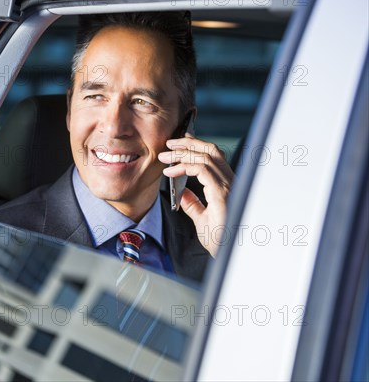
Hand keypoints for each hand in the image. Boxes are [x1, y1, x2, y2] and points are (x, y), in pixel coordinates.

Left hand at [158, 133, 233, 256]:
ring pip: (206, 157)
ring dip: (183, 153)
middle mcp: (230, 183)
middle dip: (189, 143)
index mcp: (227, 187)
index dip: (196, 147)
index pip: (214, 157)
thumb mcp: (203, 220)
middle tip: (170, 143)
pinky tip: (171, 172)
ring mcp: (228, 187)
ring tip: (166, 156)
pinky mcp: (222, 194)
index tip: (179, 145)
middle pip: (211, 151)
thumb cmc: (223, 241)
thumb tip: (183, 193)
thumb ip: (194, 205)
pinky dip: (185, 166)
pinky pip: (202, 170)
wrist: (232, 254)